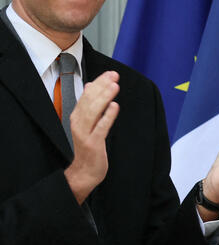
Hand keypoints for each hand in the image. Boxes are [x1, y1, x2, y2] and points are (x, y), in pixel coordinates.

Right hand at [64, 71, 119, 203]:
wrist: (84, 171)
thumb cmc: (88, 146)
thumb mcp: (87, 123)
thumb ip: (89, 105)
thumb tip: (90, 85)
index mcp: (78, 116)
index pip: (87, 95)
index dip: (99, 83)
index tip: (110, 74)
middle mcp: (79, 123)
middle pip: (90, 101)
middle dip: (102, 87)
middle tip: (114, 76)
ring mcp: (85, 133)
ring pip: (94, 112)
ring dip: (104, 98)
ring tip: (114, 86)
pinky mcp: (93, 143)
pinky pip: (101, 128)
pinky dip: (107, 116)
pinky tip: (114, 106)